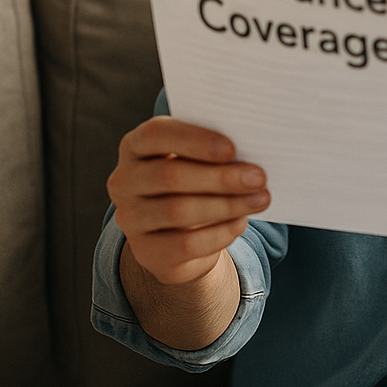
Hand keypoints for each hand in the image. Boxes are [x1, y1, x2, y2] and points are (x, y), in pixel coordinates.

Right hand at [107, 116, 269, 286]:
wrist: (180, 232)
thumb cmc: (196, 178)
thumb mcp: (199, 158)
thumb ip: (215, 149)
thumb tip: (253, 146)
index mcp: (136, 145)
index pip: (156, 134)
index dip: (195, 140)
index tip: (232, 148)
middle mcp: (125, 180)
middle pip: (170, 176)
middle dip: (221, 177)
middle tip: (259, 177)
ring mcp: (130, 218)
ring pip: (178, 211)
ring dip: (227, 205)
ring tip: (261, 199)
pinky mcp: (146, 252)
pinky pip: (185, 244)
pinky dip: (219, 233)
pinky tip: (241, 222)